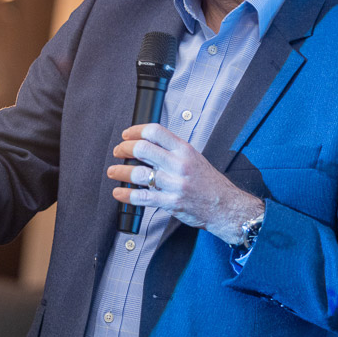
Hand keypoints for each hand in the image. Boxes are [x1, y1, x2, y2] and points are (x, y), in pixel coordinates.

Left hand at [108, 123, 263, 244]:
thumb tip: (146, 143)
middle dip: (124, 149)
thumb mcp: (193, 157)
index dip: (135, 131)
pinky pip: (142, 197)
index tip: (126, 135)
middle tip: (118, 152)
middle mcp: (179, 164)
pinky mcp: (170, 202)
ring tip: (113, 171)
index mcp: (184, 150)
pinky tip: (119, 192)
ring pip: (138, 174)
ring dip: (120, 172)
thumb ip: (172, 150)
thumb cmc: (208, 182)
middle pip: (143, 149)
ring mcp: (174, 184)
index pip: (155, 132)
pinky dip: (126, 195)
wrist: (223, 205)